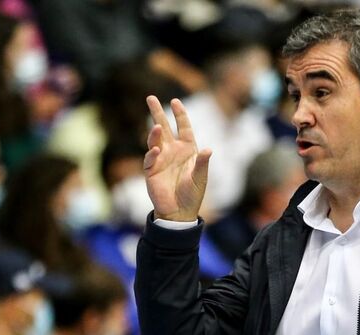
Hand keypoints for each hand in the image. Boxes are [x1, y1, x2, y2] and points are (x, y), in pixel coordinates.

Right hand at [143, 96, 211, 221]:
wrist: (180, 212)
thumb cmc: (192, 194)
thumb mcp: (200, 177)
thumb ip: (203, 163)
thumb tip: (209, 149)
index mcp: (187, 149)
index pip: (183, 127)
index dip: (180, 114)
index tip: (175, 101)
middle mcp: (172, 151)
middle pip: (164, 127)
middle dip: (158, 112)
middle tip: (151, 97)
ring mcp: (161, 159)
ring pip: (155, 140)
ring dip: (154, 133)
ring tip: (156, 127)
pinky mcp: (151, 170)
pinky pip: (150, 158)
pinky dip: (152, 153)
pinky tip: (156, 150)